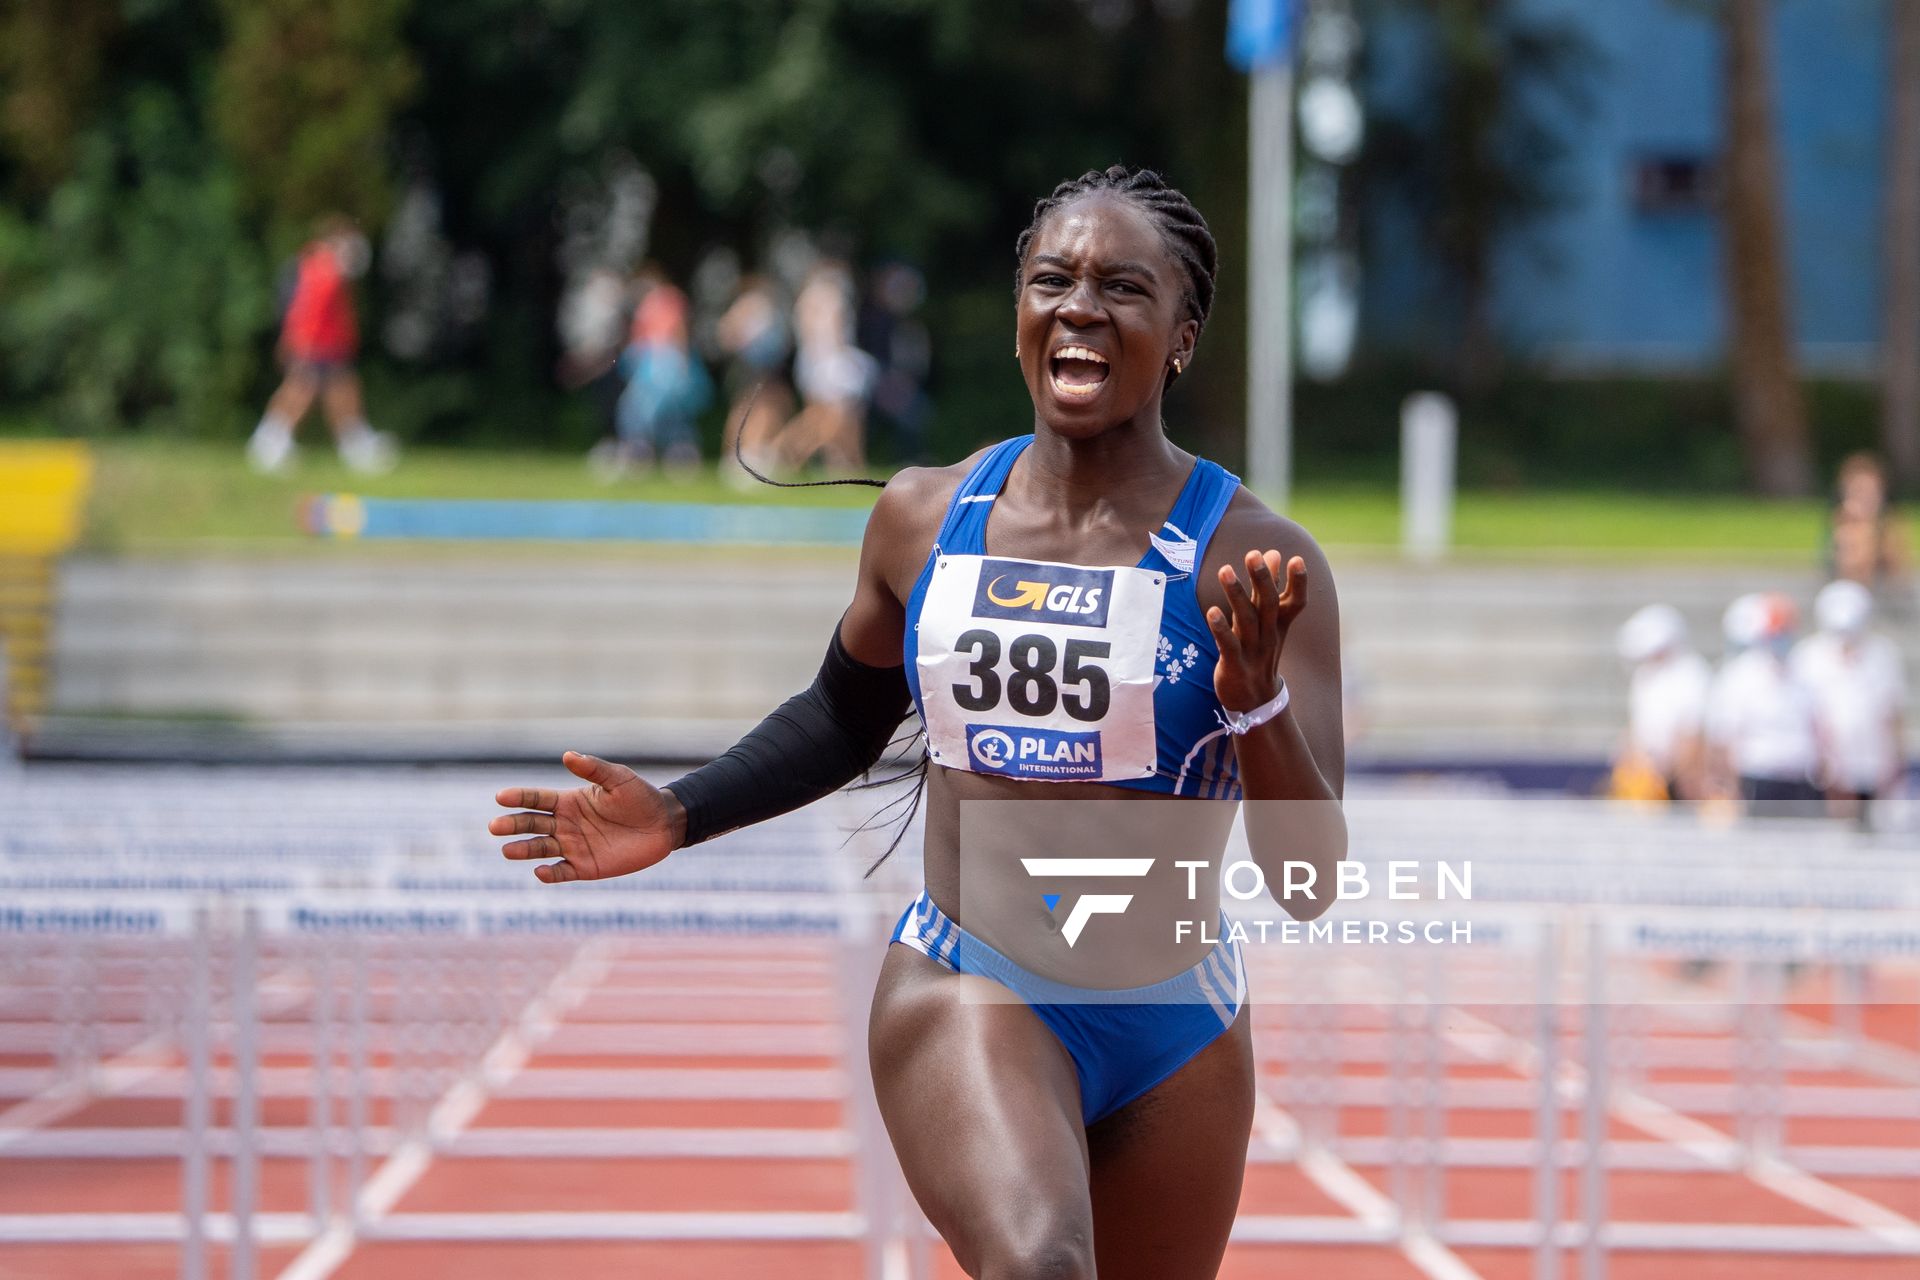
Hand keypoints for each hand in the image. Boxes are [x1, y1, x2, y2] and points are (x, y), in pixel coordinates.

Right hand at [489, 751, 680, 882]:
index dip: (519, 798)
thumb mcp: (618, 778)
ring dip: (524, 849)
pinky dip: (550, 874)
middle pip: (532, 824)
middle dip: (513, 825)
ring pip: (541, 849)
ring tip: (508, 850)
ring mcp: (573, 846)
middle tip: (495, 826)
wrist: (664, 824)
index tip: (501, 797)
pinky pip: (562, 872)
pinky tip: (541, 872)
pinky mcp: (585, 867)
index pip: (536, 799)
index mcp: (568, 801)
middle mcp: (565, 824)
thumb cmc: (640, 797)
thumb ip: (593, 769)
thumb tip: (567, 755)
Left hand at [1206, 549, 1306, 714]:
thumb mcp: (1268, 620)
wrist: (1255, 701)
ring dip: (1235, 595)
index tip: (1297, 559)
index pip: (1295, 603)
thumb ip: (1268, 588)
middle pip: (1269, 605)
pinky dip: (1220, 628)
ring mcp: (1252, 651)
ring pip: (1246, 620)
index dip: (1298, 583)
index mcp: (1278, 625)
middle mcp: (1268, 635)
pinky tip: (1211, 611)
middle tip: (1254, 554)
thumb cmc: (1259, 651)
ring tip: (1225, 570)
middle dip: (1262, 580)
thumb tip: (1273, 553)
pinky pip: (1228, 645)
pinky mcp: (1234, 665)